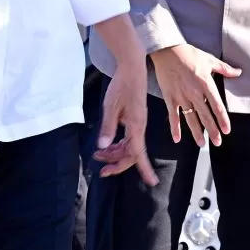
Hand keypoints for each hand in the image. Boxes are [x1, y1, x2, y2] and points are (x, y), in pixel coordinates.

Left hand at [93, 64, 157, 184]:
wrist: (132, 67)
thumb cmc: (122, 84)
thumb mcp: (110, 106)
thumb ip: (108, 127)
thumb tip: (103, 147)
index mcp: (137, 125)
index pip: (138, 152)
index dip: (144, 169)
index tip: (151, 182)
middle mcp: (139, 126)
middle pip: (132, 153)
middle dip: (117, 164)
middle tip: (101, 170)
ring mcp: (137, 123)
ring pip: (128, 146)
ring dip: (115, 153)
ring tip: (98, 155)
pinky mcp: (133, 119)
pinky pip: (127, 138)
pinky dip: (117, 144)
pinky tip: (107, 144)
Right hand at [150, 44, 241, 146]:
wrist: (167, 50)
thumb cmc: (190, 54)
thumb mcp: (210, 60)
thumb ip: (225, 69)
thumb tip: (239, 72)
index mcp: (206, 84)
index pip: (217, 106)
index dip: (222, 120)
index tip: (227, 131)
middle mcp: (195, 93)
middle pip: (205, 116)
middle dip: (212, 131)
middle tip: (217, 143)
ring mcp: (181, 97)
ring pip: (191, 119)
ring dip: (197, 133)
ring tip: (202, 144)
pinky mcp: (170, 98)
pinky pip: (173, 116)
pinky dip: (175, 128)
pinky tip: (177, 139)